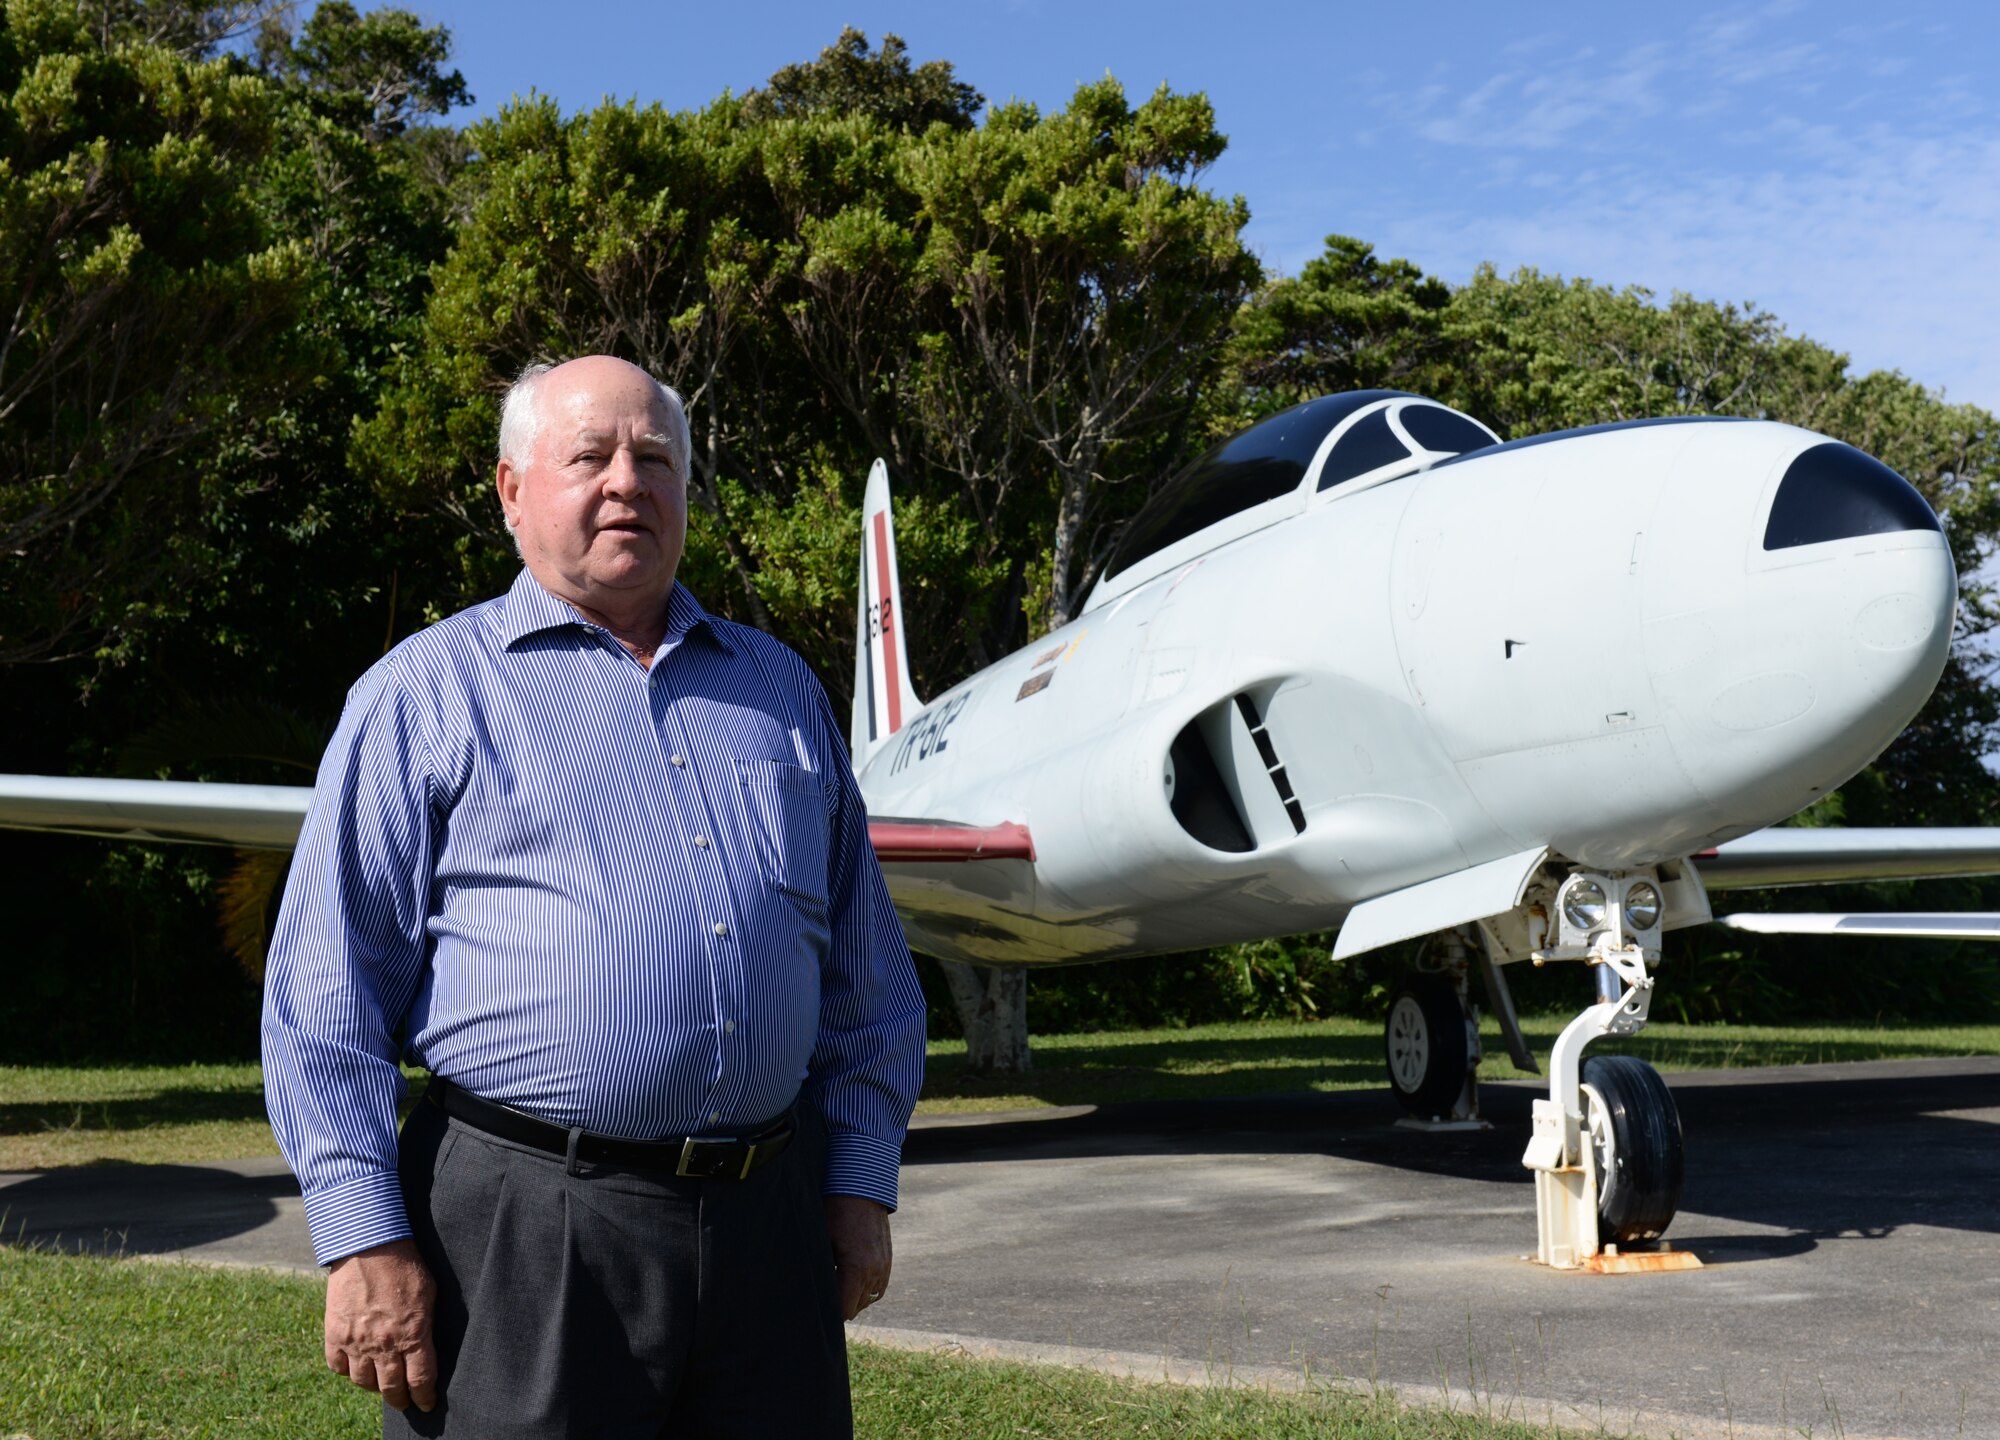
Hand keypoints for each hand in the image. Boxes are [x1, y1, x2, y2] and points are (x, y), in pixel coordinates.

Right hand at [325, 1238, 437, 1411]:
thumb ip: (427, 1324)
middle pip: (392, 1388)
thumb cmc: (406, 1265)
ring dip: (374, 1387)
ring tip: (381, 1383)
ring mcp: (356, 1342)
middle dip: (400, 1400)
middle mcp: (384, 1344)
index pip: (421, 1380)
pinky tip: (356, 1366)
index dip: (425, 1397)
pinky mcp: (334, 1334)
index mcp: (413, 1335)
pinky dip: (347, 1371)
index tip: (426, 1404)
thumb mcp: (430, 1294)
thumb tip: (430, 1346)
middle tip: (404, 1403)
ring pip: (363, 1383)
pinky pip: (338, 1367)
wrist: (369, 1245)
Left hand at [824, 1195, 891, 1319]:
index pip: (843, 1311)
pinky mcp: (888, 1260)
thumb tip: (811, 1293)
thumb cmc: (835, 1213)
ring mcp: (884, 1266)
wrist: (862, 1188)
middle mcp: (874, 1272)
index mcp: (856, 1269)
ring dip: (852, 1298)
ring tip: (835, 1284)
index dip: (829, 1314)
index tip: (815, 1310)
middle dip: (839, 1306)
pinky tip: (850, 1279)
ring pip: (867, 1300)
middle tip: (821, 1295)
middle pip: (855, 1308)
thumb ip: (820, 1272)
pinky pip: (878, 1288)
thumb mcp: (821, 1242)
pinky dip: (864, 1289)